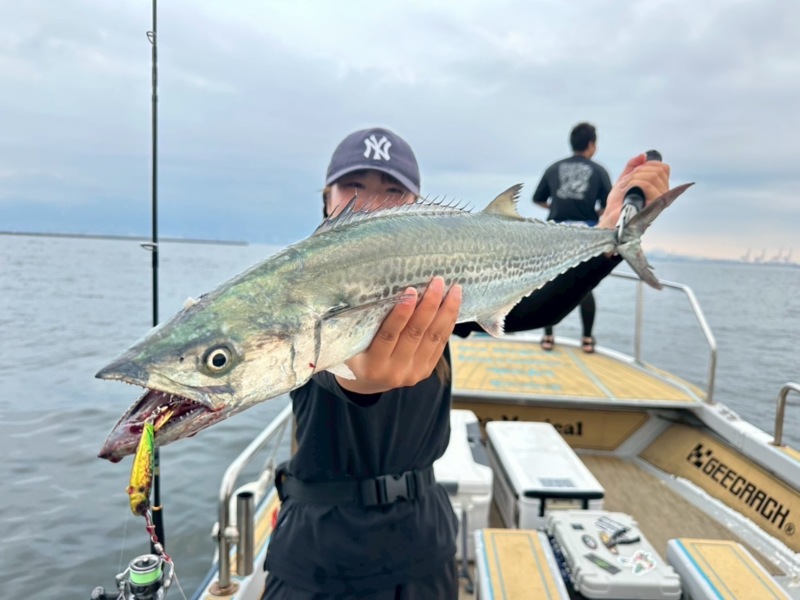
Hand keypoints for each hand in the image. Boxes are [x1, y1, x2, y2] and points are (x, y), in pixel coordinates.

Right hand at [336, 277, 461, 394]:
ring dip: (446, 311)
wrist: (368, 381)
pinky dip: (448, 322)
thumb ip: (366, 323)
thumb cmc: (357, 352)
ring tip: (454, 290)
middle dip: (429, 305)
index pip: (388, 335)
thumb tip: (384, 290)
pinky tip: (453, 305)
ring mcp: (413, 373)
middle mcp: (395, 372)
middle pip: (415, 334)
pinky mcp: (426, 371)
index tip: (411, 290)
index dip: (401, 313)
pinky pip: (440, 343)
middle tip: (437, 282)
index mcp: (373, 365)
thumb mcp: (354, 341)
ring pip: (433, 337)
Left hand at [598, 154, 670, 228]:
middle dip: (638, 171)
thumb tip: (643, 155)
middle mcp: (662, 194)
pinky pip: (647, 185)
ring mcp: (659, 201)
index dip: (649, 165)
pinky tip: (626, 192)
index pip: (663, 168)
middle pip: (658, 170)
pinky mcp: (653, 206)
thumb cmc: (617, 203)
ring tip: (624, 188)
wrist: (610, 218)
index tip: (634, 172)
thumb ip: (633, 165)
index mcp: (658, 187)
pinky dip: (633, 184)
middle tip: (626, 182)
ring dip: (634, 178)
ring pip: (653, 176)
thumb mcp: (624, 179)